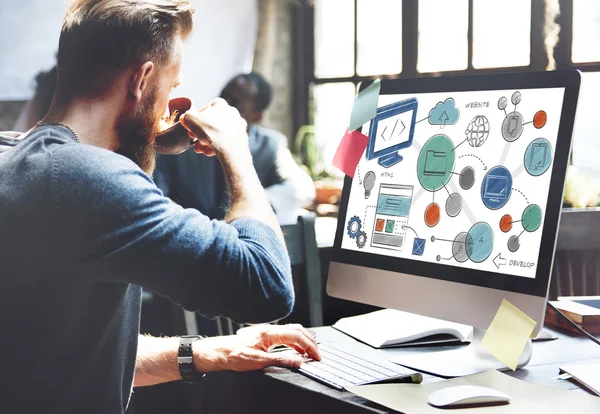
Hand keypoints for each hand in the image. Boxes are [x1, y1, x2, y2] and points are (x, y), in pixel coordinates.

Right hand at [179, 98, 248, 157]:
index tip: (189, 128)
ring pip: (218, 133)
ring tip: (200, 149)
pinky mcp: (242, 138)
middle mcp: (232, 112)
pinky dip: (217, 147)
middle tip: (193, 140)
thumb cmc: (211, 131)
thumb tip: (185, 118)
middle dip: (200, 133)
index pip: (204, 109)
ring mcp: (238, 125)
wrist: (231, 148)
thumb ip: (186, 116)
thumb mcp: (190, 119)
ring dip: (207, 142)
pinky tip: (209, 153)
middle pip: (211, 123)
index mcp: (220, 104)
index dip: (194, 119)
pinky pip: (226, 141)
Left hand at [193, 324, 319, 372]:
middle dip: (310, 341)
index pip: (296, 336)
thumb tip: (298, 361)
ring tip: (311, 350)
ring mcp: (267, 331)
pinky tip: (297, 348)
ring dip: (303, 339)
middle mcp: (270, 329)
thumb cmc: (234, 355)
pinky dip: (295, 340)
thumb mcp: (258, 362)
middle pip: (297, 330)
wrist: (220, 352)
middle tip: (317, 354)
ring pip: (292, 330)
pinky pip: (285, 334)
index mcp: (270, 333)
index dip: (309, 346)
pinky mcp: (265, 335)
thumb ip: (280, 360)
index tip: (316, 356)